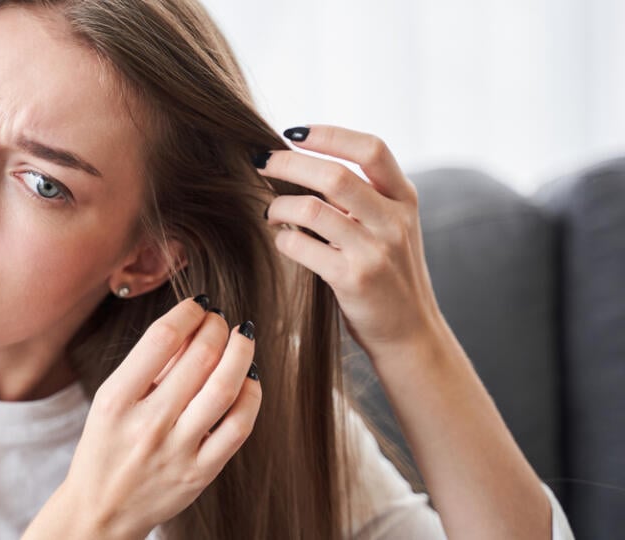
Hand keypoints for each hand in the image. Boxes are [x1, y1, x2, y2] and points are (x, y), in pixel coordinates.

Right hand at [60, 297, 260, 538]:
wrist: (101, 511)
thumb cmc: (104, 448)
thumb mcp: (109, 402)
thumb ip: (148, 367)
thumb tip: (192, 326)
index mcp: (116, 400)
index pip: (161, 339)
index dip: (187, 313)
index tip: (198, 305)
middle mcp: (147, 424)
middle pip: (199, 358)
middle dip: (217, 327)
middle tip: (221, 319)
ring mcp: (176, 451)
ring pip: (224, 389)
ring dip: (241, 353)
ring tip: (243, 337)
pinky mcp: (200, 473)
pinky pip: (238, 428)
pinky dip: (251, 396)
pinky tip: (249, 379)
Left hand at [258, 125, 443, 359]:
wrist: (411, 334)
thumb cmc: (390, 275)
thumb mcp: (390, 228)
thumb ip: (361, 198)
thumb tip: (302, 165)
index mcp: (405, 199)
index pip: (371, 149)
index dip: (330, 134)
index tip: (293, 132)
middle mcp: (395, 221)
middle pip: (334, 175)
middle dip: (288, 163)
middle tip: (261, 162)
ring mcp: (376, 251)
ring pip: (313, 209)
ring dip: (279, 205)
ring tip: (270, 211)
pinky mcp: (354, 280)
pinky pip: (303, 246)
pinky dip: (284, 239)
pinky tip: (283, 240)